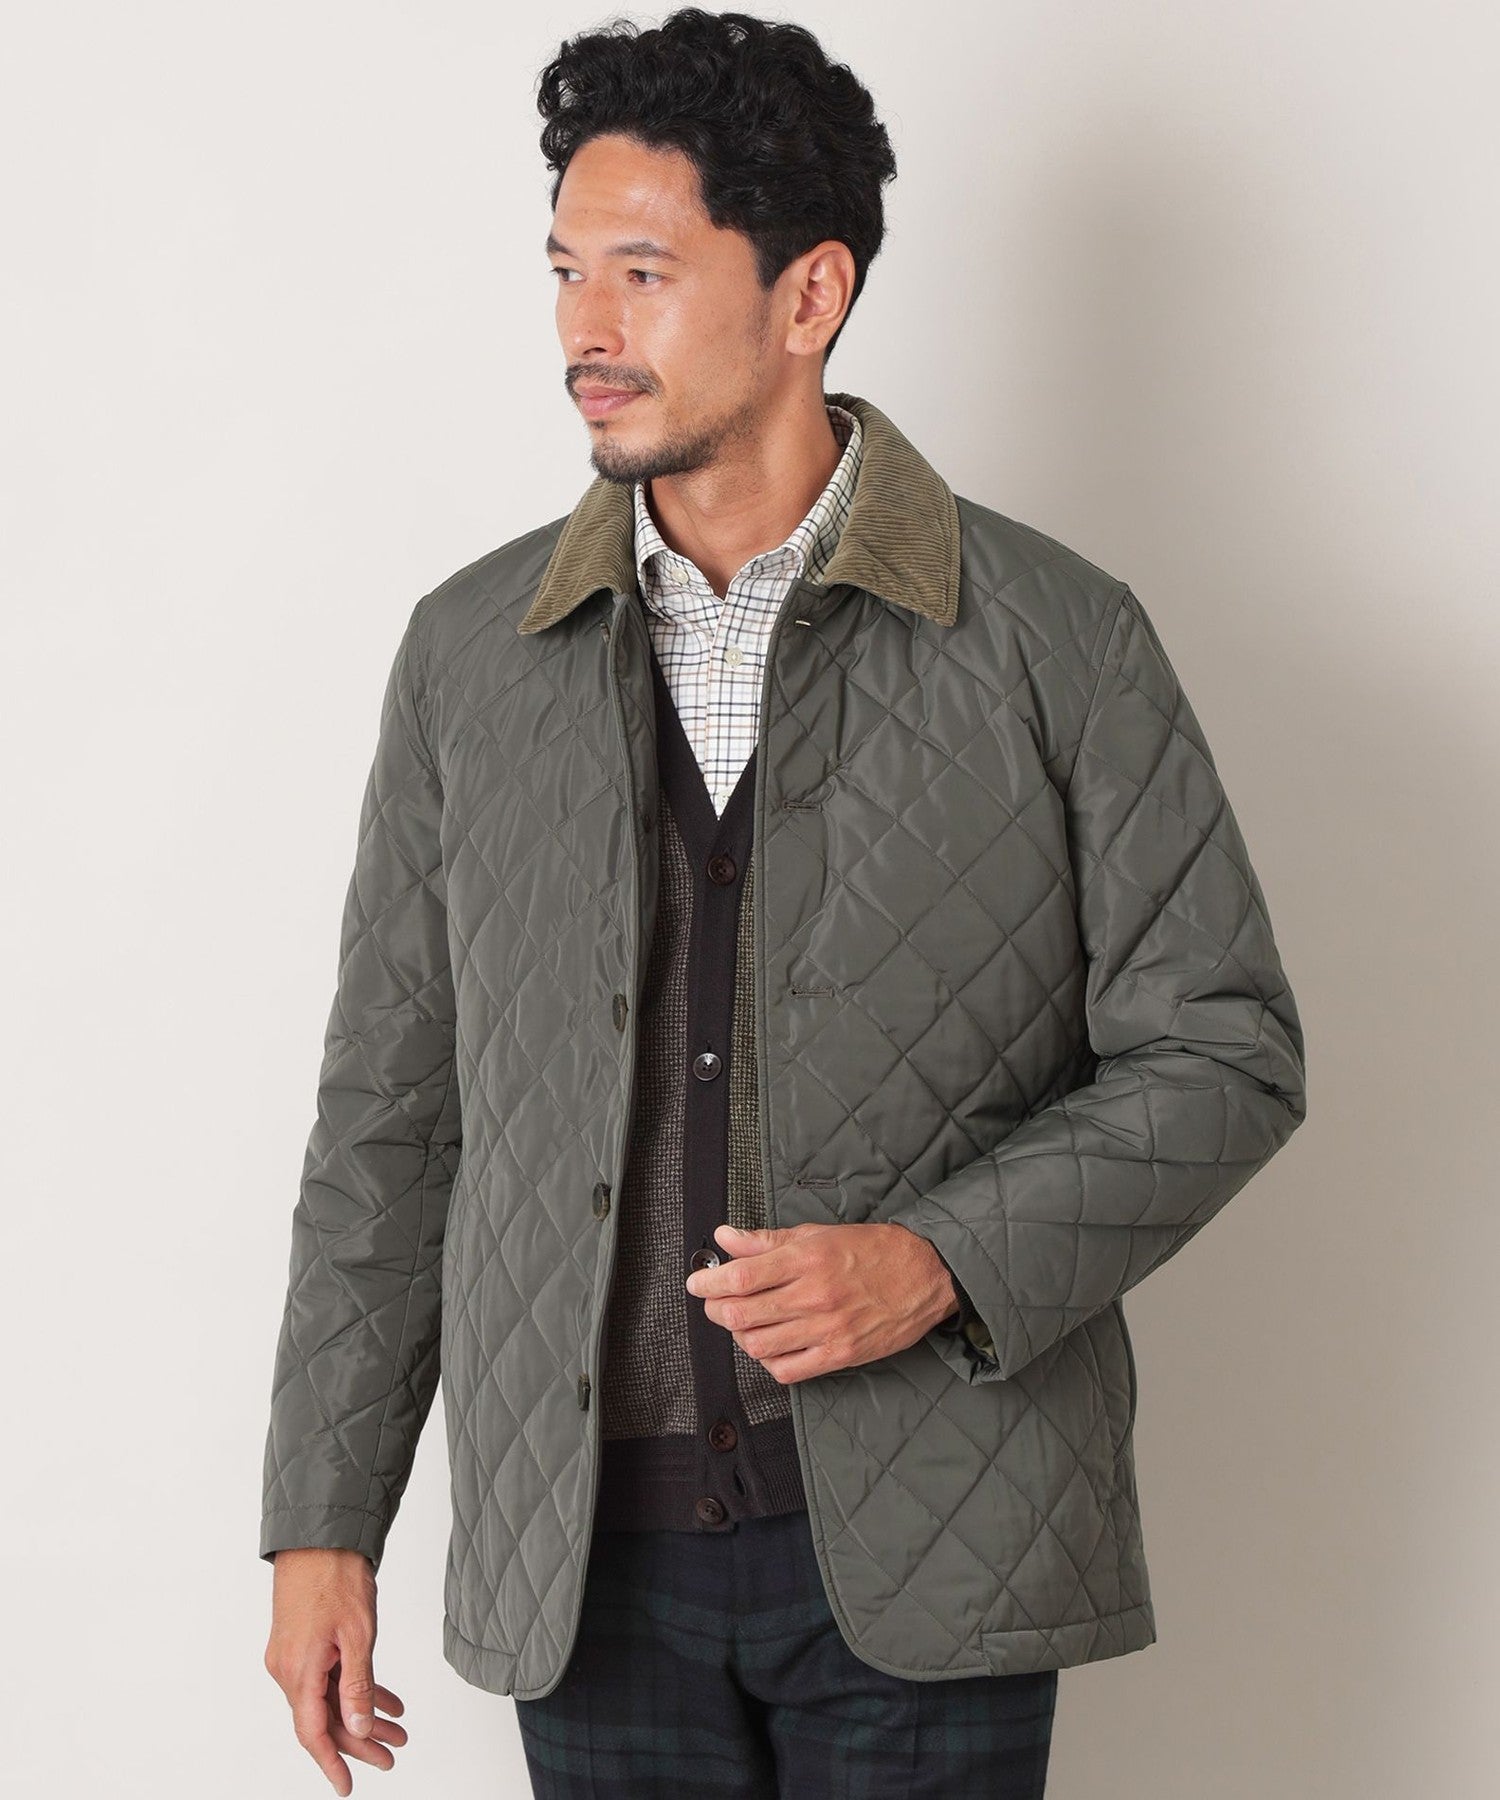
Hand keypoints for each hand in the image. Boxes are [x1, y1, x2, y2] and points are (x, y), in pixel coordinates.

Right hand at [264, 1547, 407, 1794]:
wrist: (319, 1533)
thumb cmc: (336, 1575)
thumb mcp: (357, 1634)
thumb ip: (358, 1684)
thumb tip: (358, 1727)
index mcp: (298, 1671)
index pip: (314, 1732)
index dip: (332, 1761)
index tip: (347, 1786)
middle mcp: (288, 1668)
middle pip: (324, 1718)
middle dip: (360, 1739)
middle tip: (392, 1754)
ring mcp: (293, 1655)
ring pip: (328, 1698)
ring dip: (362, 1714)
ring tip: (397, 1730)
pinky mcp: (302, 1641)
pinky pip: (328, 1676)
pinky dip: (355, 1688)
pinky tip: (386, 1698)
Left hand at [684, 1221, 959, 1382]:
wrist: (925, 1274)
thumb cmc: (872, 1250)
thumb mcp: (817, 1234)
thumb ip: (767, 1240)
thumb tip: (726, 1237)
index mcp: (807, 1259)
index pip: (741, 1277)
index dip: (709, 1283)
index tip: (698, 1283)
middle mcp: (814, 1295)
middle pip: (741, 1314)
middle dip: (717, 1309)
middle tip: (716, 1302)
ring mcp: (827, 1329)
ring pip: (758, 1345)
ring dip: (740, 1335)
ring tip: (745, 1322)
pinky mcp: (840, 1355)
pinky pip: (787, 1370)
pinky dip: (769, 1361)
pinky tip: (771, 1346)